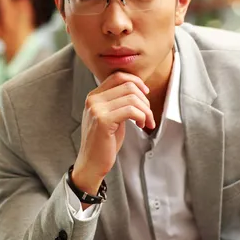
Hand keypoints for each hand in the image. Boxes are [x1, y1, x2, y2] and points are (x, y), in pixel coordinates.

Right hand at [72, 72, 155, 199]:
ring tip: (146, 122)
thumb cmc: (104, 142)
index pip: (118, 76)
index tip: (146, 93)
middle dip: (145, 99)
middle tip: (148, 114)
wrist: (91, 163)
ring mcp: (96, 109)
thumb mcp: (110, 116)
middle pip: (128, 85)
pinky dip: (142, 117)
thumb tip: (138, 88)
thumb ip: (118, 102)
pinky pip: (131, 110)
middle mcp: (93, 99)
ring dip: (146, 110)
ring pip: (132, 97)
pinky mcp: (103, 120)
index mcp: (94, 96)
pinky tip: (141, 126)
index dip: (136, 81)